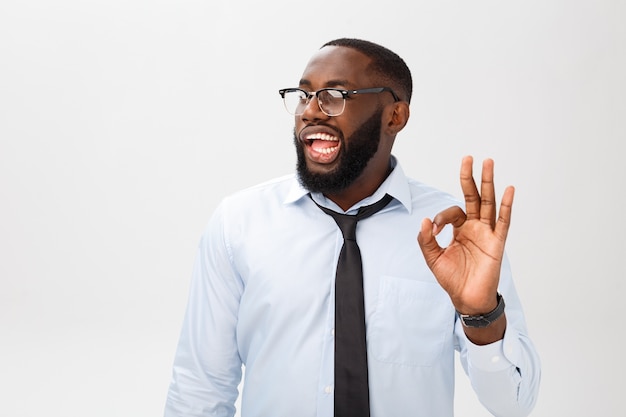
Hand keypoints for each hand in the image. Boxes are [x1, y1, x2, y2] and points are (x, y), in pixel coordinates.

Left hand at [417, 156, 513, 314]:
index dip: (440, 218)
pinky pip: (503, 222)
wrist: (466, 299)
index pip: (451, 212)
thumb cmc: (452, 279)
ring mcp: (487, 233)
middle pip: (473, 197)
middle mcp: (474, 227)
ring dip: (488, 183)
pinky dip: (505, 206)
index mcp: (459, 229)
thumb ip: (426, 239)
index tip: (433, 231)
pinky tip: (508, 190)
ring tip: (488, 163)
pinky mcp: (496, 243)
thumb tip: (424, 220)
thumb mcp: (433, 258)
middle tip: (468, 157)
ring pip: (488, 203)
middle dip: (470, 178)